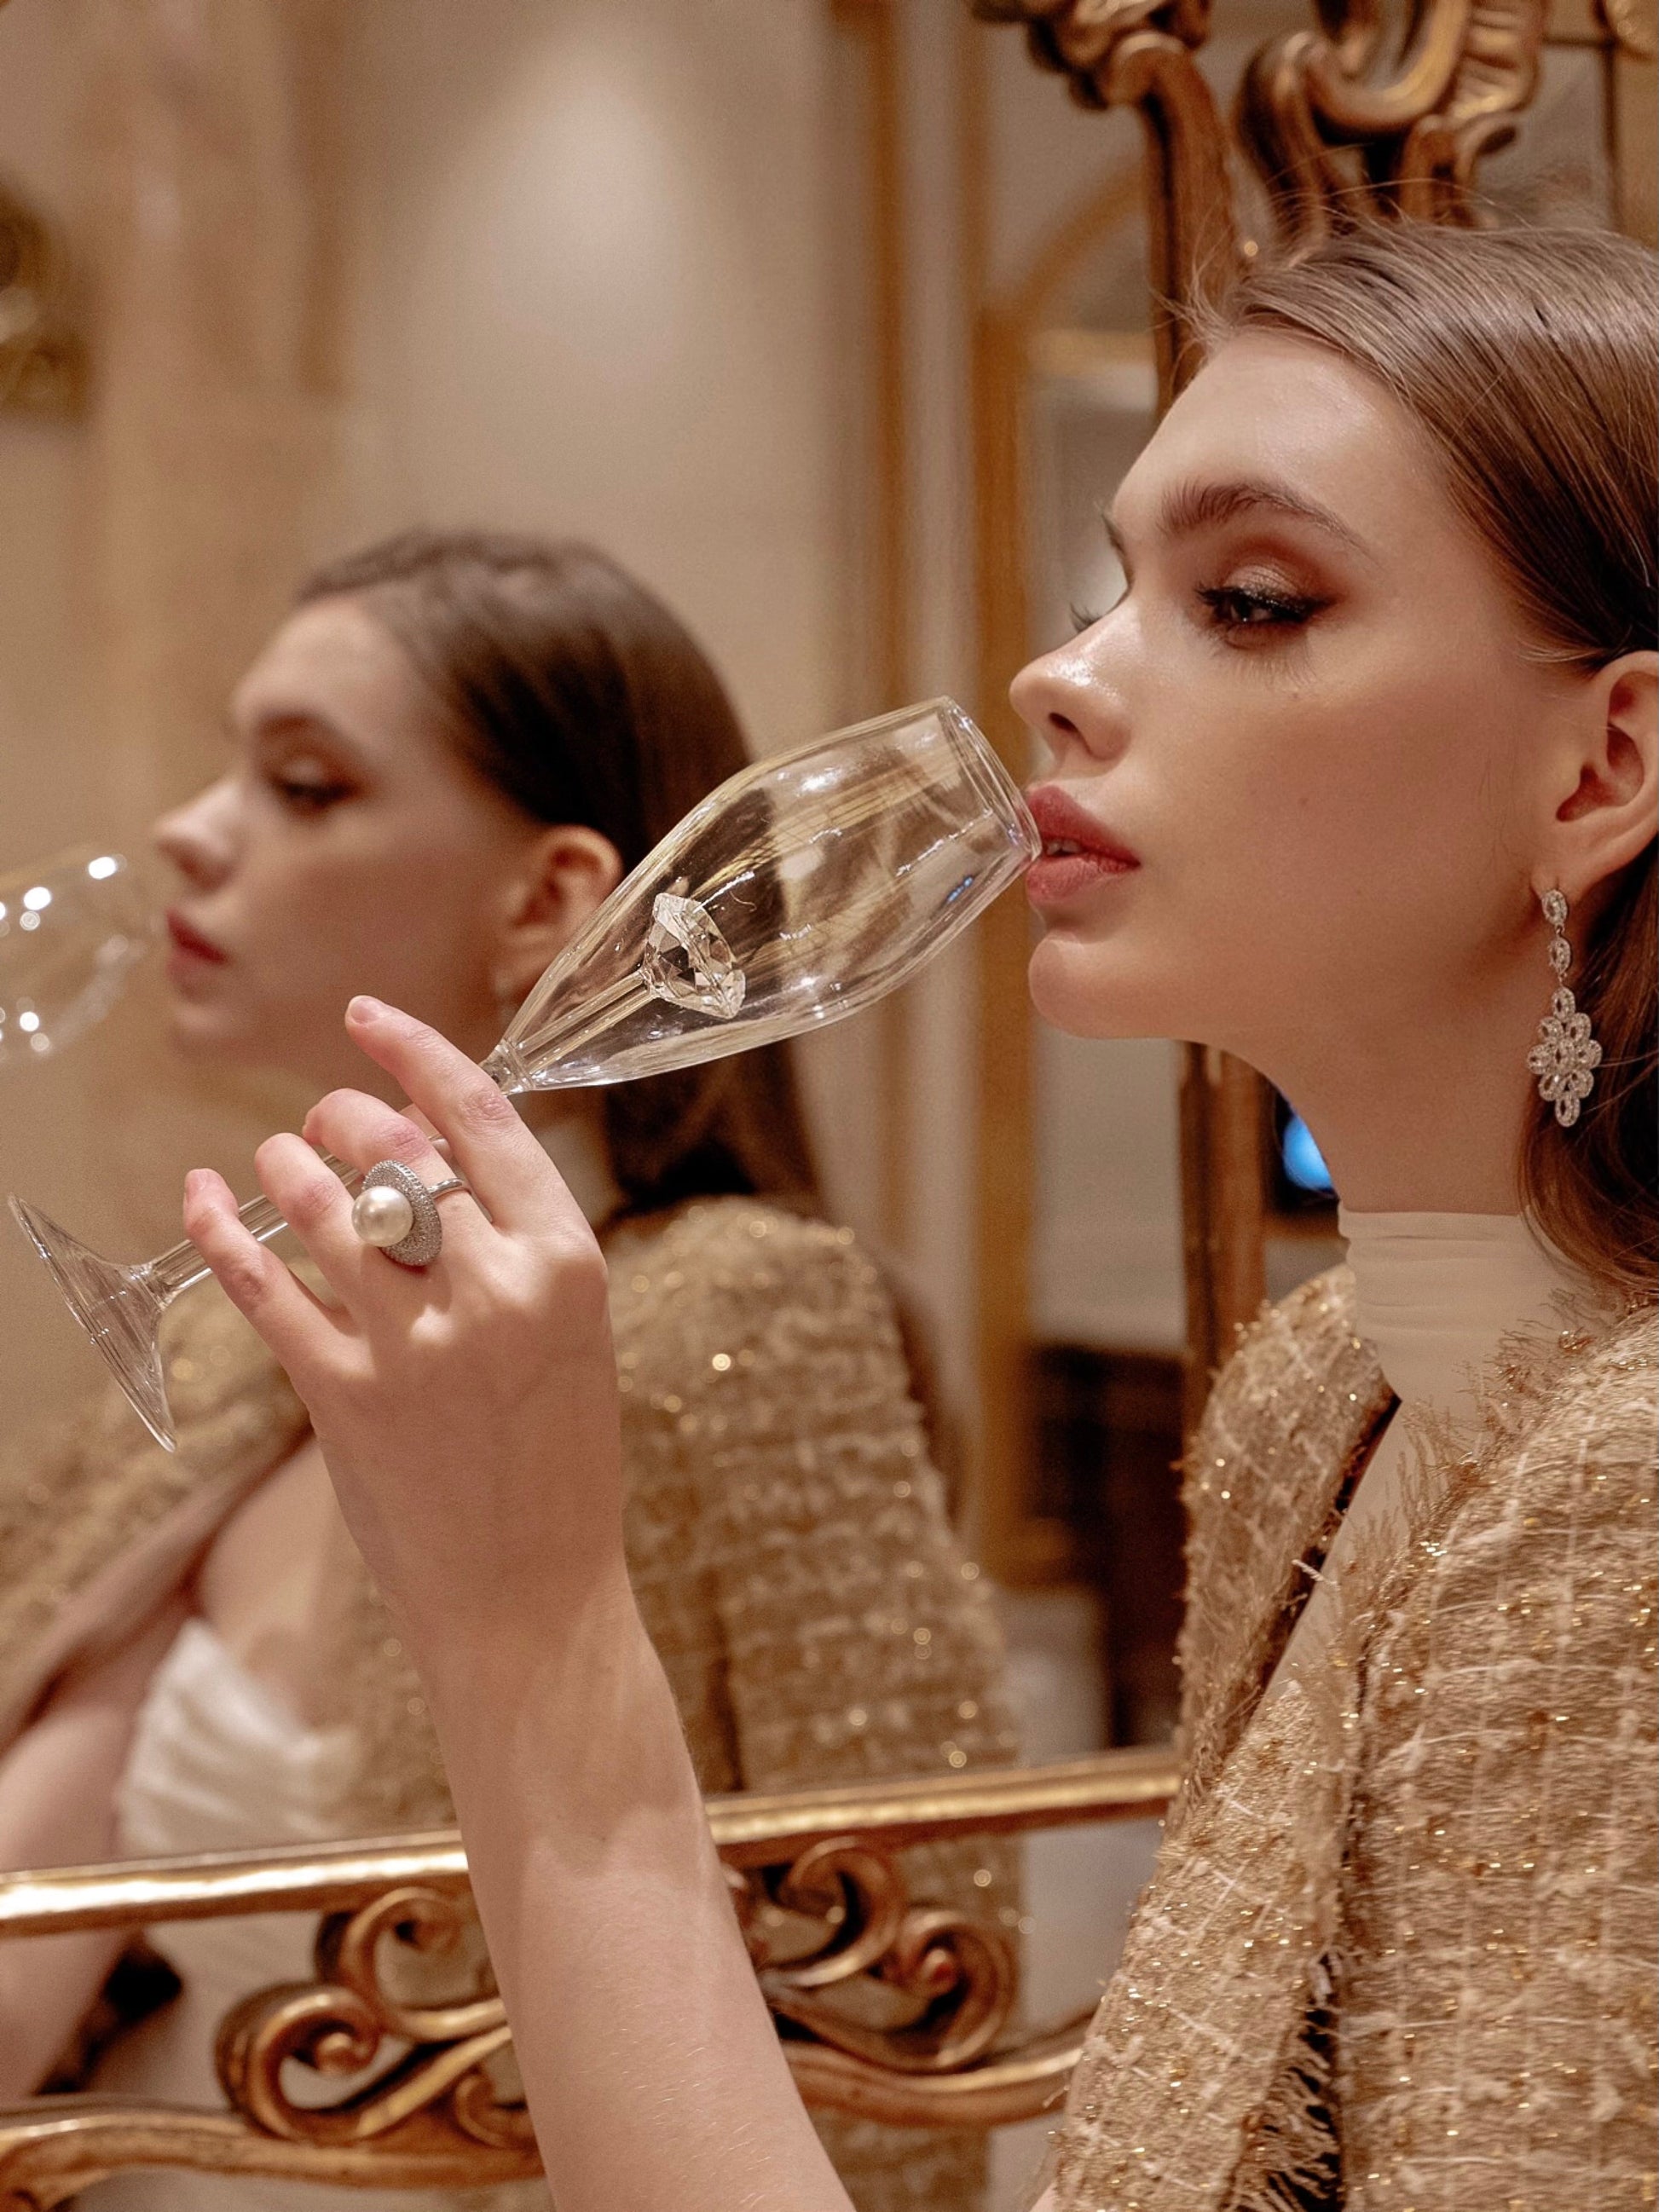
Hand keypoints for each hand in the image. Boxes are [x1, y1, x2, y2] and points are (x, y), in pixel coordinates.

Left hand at [182, 996, 627, 1677]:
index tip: (368, 1018)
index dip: (417, 1054)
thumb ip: (510, 1245)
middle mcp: (494, 1291)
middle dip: (344, 1116)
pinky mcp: (345, 1399)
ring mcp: (416, 1346)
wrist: (534, 1601)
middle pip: (394, 1153)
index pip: (484, 1119)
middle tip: (323, 1119)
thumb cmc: (561, 1464)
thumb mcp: (570, 1334)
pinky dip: (221, 1234)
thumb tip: (424, 1151)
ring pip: (321, 1208)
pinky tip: (201, 1199)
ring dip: (283, 1166)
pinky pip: (264, 1289)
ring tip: (275, 1162)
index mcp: (568, 1263)